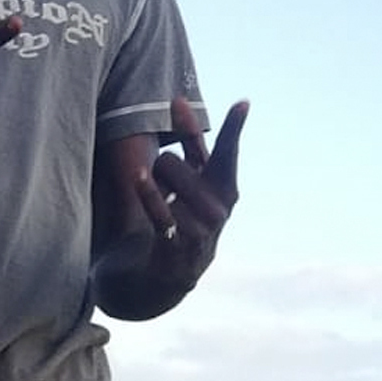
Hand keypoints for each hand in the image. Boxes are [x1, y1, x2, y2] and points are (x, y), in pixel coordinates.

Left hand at [138, 95, 247, 282]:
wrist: (164, 282)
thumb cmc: (178, 222)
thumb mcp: (189, 185)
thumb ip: (188, 146)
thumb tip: (180, 98)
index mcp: (225, 190)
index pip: (226, 153)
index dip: (232, 128)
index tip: (242, 103)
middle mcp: (219, 208)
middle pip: (178, 162)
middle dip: (161, 169)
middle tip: (164, 193)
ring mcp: (202, 230)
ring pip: (166, 179)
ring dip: (151, 187)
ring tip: (158, 211)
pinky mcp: (179, 247)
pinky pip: (160, 209)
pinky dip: (148, 193)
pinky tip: (139, 177)